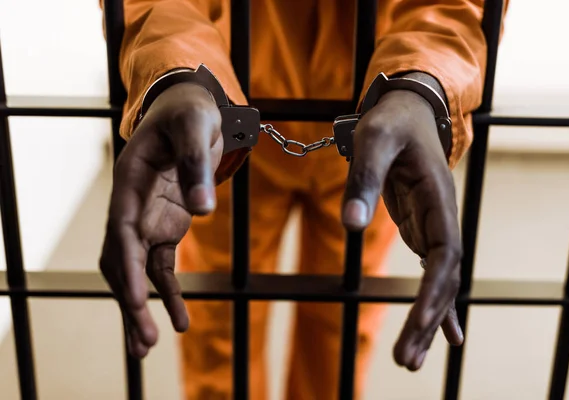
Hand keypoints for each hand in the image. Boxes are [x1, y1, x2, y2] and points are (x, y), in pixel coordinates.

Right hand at [100, 83, 222, 357]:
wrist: (190, 108)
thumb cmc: (189, 112)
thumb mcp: (195, 126)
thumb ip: (196, 164)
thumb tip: (203, 211)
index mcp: (130, 179)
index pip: (121, 229)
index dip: (125, 265)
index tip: (133, 298)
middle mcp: (132, 204)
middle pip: (122, 258)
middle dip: (129, 299)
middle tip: (142, 342)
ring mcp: (147, 219)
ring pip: (138, 270)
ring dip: (141, 306)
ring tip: (147, 347)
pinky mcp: (165, 228)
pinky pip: (163, 267)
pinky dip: (168, 293)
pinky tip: (178, 322)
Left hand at [342, 89, 462, 370]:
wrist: (406, 110)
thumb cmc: (391, 122)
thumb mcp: (374, 141)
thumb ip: (363, 178)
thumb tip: (350, 224)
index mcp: (439, 198)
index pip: (445, 254)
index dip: (435, 291)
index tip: (419, 324)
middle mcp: (443, 218)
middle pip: (445, 278)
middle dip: (427, 320)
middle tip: (406, 362)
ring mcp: (434, 226)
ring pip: (439, 281)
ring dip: (428, 320)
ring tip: (411, 359)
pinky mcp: (421, 229)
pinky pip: (431, 272)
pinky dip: (434, 303)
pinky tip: (439, 333)